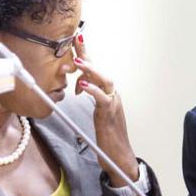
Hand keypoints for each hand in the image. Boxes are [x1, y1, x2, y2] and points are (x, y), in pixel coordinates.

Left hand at [72, 38, 138, 186]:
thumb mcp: (97, 112)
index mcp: (108, 93)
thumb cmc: (108, 136)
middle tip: (77, 40)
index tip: (76, 40)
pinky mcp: (110, 114)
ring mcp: (113, 103)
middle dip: (88, 54)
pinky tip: (82, 85)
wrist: (119, 155)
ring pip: (104, 80)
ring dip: (91, 70)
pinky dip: (92, 90)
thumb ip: (91, 96)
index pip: (95, 70)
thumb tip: (79, 85)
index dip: (87, 54)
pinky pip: (102, 99)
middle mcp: (112, 95)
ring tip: (78, 61)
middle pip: (100, 70)